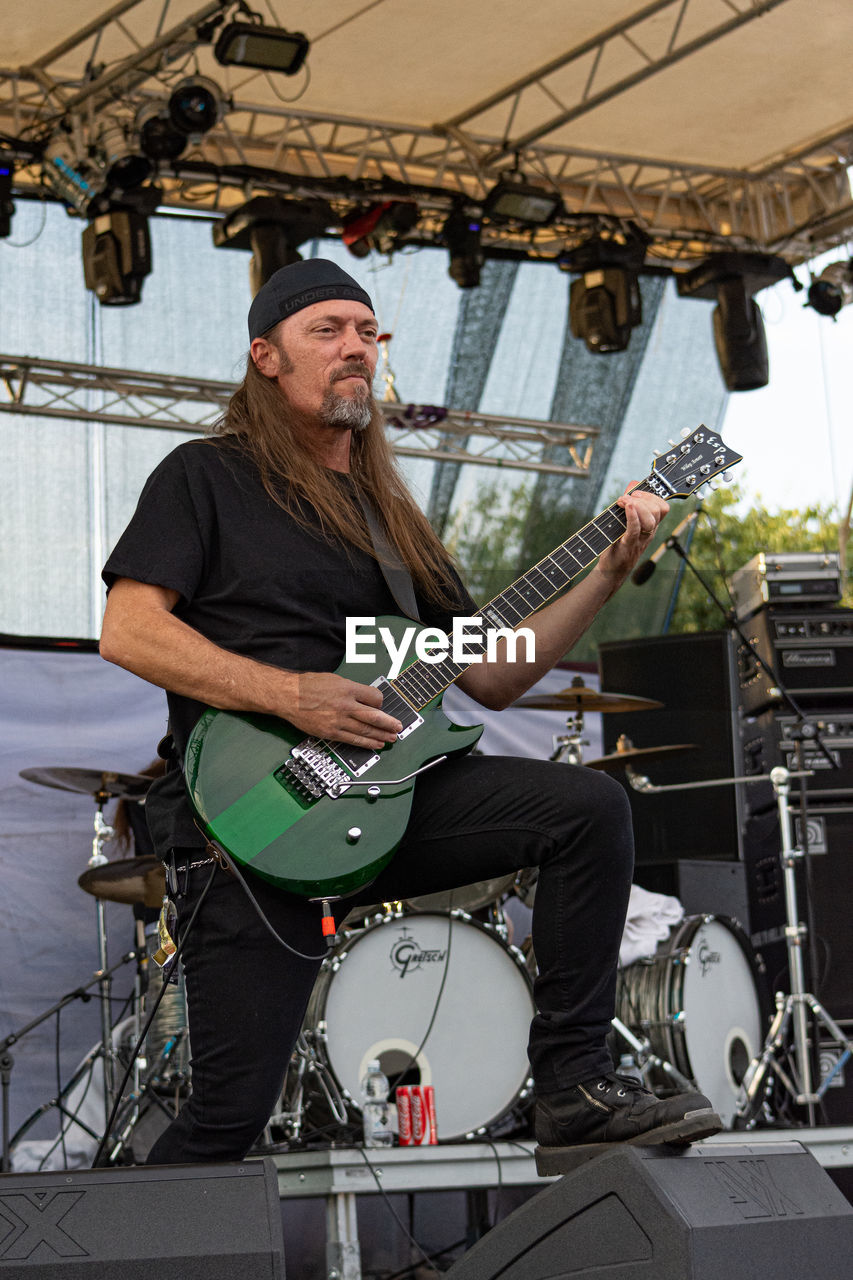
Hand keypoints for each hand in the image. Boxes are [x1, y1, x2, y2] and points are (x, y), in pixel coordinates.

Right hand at [286, 672, 402, 747]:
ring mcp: (338, 721)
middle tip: (399, 727)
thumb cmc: (308, 686)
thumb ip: (351, 689)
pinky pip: (353, 740)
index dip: (381, 702)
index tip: (381, 705)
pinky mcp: (331, 733)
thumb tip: (365, 697)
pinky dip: (366, 744)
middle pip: (375, 716)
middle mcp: (345, 705)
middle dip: (389, 723)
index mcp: (348, 688)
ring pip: (366, 731)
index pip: (375, 697)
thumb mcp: (334, 679)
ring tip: (391, 739)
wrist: (288, 696)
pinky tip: (375, 745)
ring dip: (381, 736)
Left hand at [598, 484, 668, 578]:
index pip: (663, 507)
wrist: (611, 570)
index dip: (652, 496)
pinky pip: (635, 529)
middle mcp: (649, 532)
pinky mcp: (628, 545)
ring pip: (651, 520)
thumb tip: (633, 484)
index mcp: (650, 526)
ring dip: (637, 506)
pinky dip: (632, 516)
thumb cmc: (617, 543)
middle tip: (627, 498)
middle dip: (644, 498)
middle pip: (659, 511)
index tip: (636, 493)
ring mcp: (640, 539)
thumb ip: (630, 502)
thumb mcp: (624, 520)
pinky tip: (626, 507)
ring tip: (622, 501)